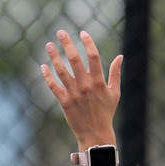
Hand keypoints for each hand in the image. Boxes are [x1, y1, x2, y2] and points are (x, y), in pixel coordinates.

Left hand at [41, 29, 121, 145]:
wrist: (95, 133)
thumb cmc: (106, 112)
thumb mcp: (115, 93)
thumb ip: (116, 73)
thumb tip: (120, 56)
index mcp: (98, 82)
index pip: (93, 56)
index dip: (88, 42)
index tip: (82, 33)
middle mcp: (85, 86)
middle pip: (75, 59)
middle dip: (67, 44)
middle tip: (60, 32)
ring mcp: (73, 93)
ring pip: (61, 70)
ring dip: (54, 56)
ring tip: (49, 45)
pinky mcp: (64, 102)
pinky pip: (53, 86)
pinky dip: (47, 75)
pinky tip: (43, 65)